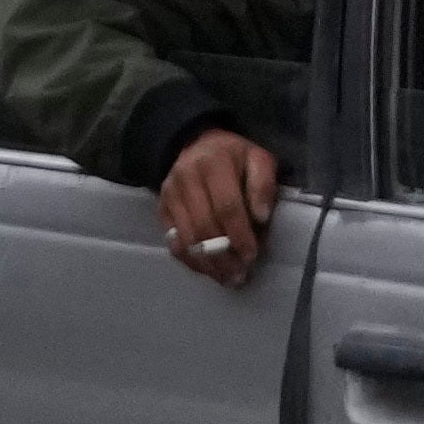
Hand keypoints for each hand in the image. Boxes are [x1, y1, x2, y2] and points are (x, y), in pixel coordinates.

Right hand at [151, 131, 281, 285]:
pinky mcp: (161, 210)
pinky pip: (174, 242)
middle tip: (240, 274)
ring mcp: (170, 195)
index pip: (226, 206)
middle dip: (224, 255)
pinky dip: (191, 261)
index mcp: (214, 163)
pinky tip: (208, 271)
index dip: (240, 234)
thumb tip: (261, 217)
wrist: (196, 145)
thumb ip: (263, 184)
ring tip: (228, 279)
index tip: (252, 255)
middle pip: (204, 226)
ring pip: (187, 238)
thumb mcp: (258, 158)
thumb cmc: (234, 157)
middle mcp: (186, 178)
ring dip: (208, 264)